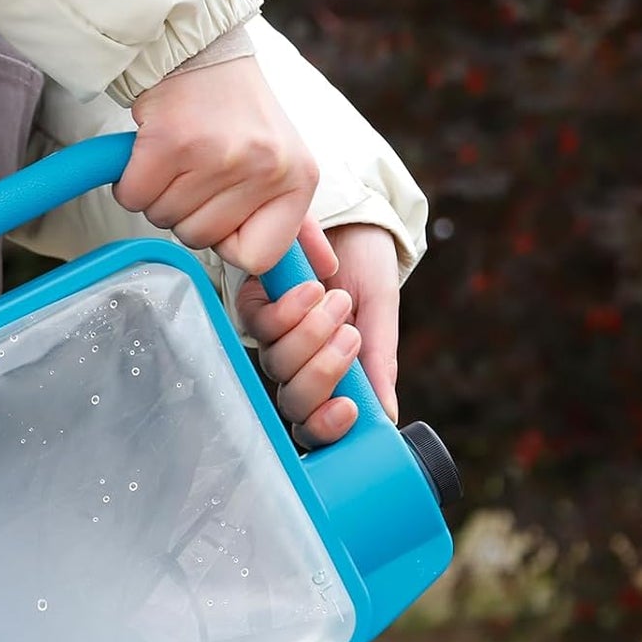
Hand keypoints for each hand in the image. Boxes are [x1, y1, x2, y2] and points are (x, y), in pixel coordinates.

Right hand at [117, 56, 318, 274]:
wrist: (199, 50)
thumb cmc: (239, 113)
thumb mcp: (284, 164)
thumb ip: (300, 223)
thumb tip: (325, 269)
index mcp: (299, 180)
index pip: (258, 258)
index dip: (230, 239)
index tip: (226, 207)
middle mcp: (265, 169)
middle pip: (202, 240)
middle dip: (188, 212)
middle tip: (198, 168)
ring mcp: (219, 155)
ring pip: (166, 219)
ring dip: (160, 194)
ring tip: (179, 156)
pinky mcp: (171, 142)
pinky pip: (135, 196)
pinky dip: (132, 181)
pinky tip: (153, 152)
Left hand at [236, 222, 400, 446]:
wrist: (350, 212)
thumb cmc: (367, 264)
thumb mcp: (381, 311)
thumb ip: (379, 361)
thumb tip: (387, 416)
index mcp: (332, 374)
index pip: (316, 424)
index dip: (325, 429)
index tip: (349, 410)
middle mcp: (298, 363)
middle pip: (294, 402)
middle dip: (321, 375)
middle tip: (350, 336)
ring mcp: (274, 335)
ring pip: (278, 364)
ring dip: (310, 336)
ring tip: (338, 301)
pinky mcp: (254, 302)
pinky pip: (261, 325)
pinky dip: (289, 311)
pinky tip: (312, 289)